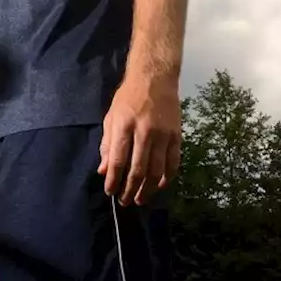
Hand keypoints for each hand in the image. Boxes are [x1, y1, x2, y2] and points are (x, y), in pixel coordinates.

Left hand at [98, 73, 180, 205]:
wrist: (155, 78)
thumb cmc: (128, 97)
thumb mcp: (111, 117)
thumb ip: (108, 145)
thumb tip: (104, 170)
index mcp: (125, 126)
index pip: (119, 160)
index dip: (114, 180)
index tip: (110, 192)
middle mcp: (144, 132)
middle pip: (138, 169)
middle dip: (130, 189)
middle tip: (125, 201)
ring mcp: (163, 135)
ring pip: (157, 170)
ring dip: (148, 189)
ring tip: (141, 199)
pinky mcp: (176, 136)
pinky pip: (173, 162)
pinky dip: (167, 178)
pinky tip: (159, 186)